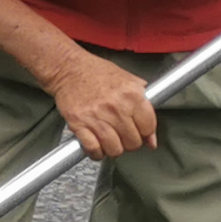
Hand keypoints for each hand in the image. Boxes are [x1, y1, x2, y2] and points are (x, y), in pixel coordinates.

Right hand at [44, 48, 158, 161]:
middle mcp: (116, 107)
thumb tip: (151, 137)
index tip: (141, 133)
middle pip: (133, 142)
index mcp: (132, 95)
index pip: (148, 127)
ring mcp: (97, 117)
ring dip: (114, 149)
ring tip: (110, 141)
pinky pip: (93, 149)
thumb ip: (144, 105)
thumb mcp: (128, 79)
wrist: (69, 68)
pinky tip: (97, 147)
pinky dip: (96, 153)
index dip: (146, 133)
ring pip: (115, 149)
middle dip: (130, 142)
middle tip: (124, 136)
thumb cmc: (97, 73)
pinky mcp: (79, 124)